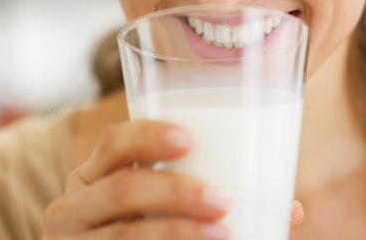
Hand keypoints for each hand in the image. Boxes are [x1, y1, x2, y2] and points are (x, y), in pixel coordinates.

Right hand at [42, 119, 303, 238]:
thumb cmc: (140, 227)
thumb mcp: (154, 208)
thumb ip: (208, 195)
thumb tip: (291, 210)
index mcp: (95, 175)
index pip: (114, 142)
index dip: (148, 136)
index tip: (190, 139)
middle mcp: (75, 206)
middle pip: (121, 189)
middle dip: (176, 193)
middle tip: (224, 201)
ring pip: (123, 234)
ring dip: (177, 233)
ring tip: (224, 233)